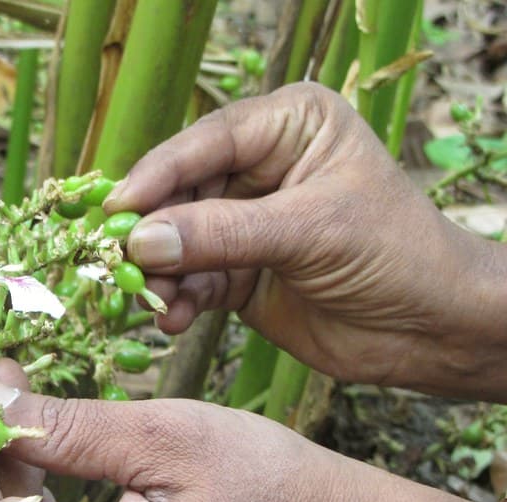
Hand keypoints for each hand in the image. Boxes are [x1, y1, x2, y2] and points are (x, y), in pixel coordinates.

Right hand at [104, 82, 506, 400]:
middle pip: (181, 194)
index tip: (116, 209)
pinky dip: (178, 301)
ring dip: (161, 273)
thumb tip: (141, 239)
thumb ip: (222, 234)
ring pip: (179, 241)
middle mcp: (261, 168)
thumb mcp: (309, 232)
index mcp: (290, 126)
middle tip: (119, 264)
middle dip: (154, 233)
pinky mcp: (238, 272)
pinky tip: (174, 320)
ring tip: (153, 302)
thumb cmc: (395, 255)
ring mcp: (246, 223)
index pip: (208, 141)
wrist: (432, 330)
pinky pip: (191, 280)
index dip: (158, 175)